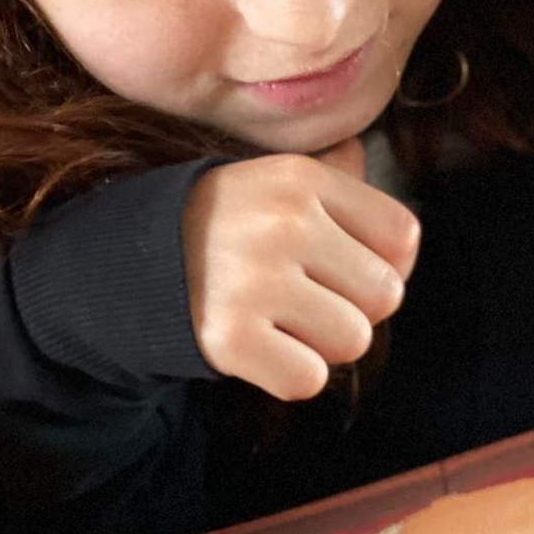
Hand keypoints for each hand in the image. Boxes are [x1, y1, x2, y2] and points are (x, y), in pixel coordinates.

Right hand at [182, 142, 420, 401]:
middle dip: (352, 307)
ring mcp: (255, 281)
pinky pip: (309, 380)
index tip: (345, 268)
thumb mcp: (274, 182)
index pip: (402, 238)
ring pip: (353, 341)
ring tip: (281, 320)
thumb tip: (362, 153)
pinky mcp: (229, 337)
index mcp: (302, 179)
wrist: (130, 263)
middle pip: (385, 296)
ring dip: (322, 344)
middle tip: (305, 298)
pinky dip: (290, 374)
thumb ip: (332, 176)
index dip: (385, 264)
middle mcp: (284, 223)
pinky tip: (262, 348)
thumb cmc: (226, 226)